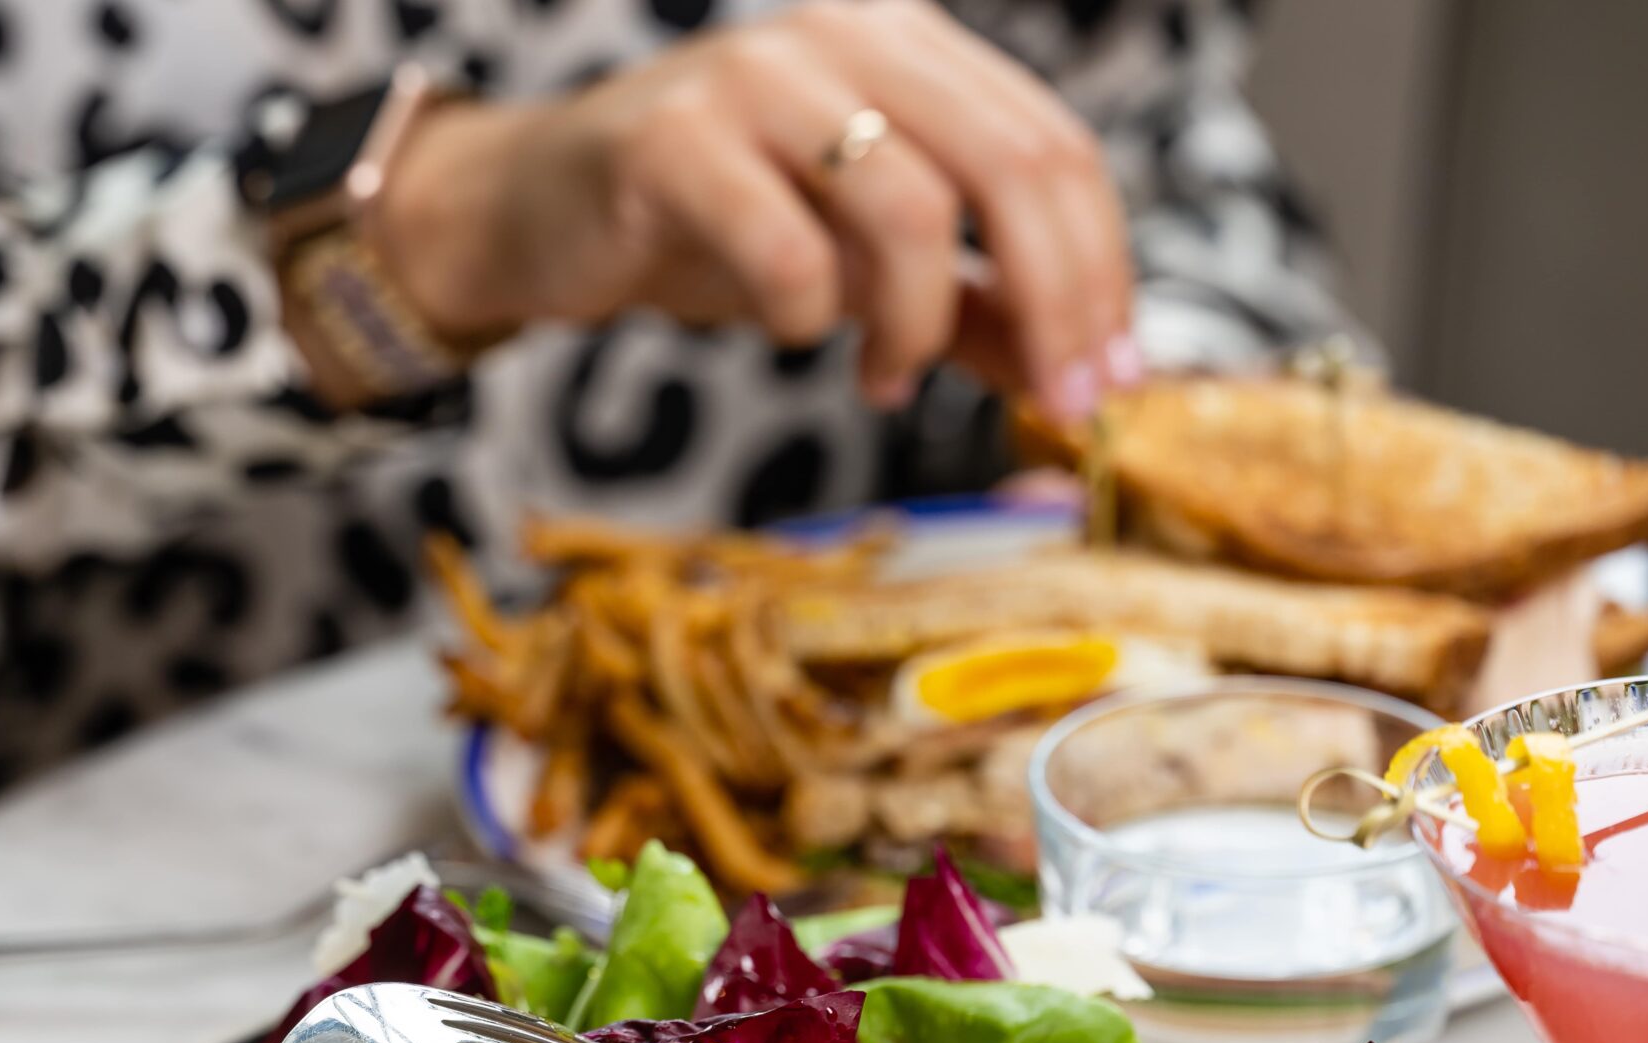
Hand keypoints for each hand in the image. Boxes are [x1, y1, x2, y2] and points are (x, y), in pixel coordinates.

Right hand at [371, 0, 1135, 417]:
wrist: (541, 210)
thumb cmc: (710, 223)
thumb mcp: (860, 259)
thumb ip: (971, 300)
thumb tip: (1080, 372)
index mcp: (908, 42)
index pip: (1052, 144)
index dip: (1100, 270)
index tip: (1107, 378)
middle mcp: (844, 33)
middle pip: (1011, 162)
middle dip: (1054, 302)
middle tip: (1054, 400)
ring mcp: (754, 75)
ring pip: (908, 206)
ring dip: (918, 324)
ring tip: (889, 378)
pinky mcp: (670, 139)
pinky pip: (784, 248)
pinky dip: (809, 316)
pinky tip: (798, 335)